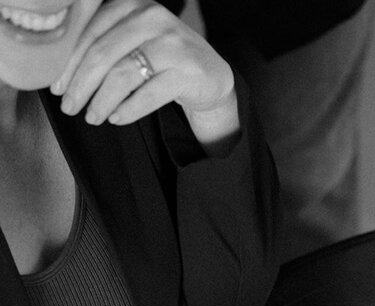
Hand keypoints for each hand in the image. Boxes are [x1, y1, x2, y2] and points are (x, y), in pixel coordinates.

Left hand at [51, 0, 238, 148]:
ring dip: (102, 101)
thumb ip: (104, 43)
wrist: (209, 76)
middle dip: (81, 85)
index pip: (90, 32)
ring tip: (92, 117)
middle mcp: (152, 17)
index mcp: (131, 5)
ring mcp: (172, 43)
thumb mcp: (132, 41)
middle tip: (69, 107)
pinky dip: (128, 109)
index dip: (69, 63)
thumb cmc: (162, 61)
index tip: (57, 87)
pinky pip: (149, 94)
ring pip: (123, 75)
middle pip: (103, 54)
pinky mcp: (188, 70)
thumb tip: (62, 74)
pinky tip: (116, 118)